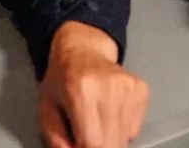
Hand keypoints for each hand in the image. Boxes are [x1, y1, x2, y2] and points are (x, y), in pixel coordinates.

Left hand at [38, 21, 148, 147]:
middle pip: (111, 143)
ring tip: (95, 124)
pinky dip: (121, 131)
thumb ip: (56, 139)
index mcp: (81, 90)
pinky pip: (134, 129)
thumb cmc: (61, 81)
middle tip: (85, 138)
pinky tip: (108, 114)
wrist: (83, 50)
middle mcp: (109, 86)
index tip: (76, 144)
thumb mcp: (46, 110)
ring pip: (124, 139)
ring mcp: (129, 87)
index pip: (92, 142)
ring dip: (109, 141)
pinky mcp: (141, 89)